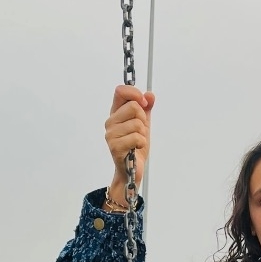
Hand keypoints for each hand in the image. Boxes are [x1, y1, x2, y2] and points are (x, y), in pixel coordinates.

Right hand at [104, 85, 155, 204]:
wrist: (133, 169)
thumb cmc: (136, 146)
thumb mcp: (144, 124)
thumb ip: (146, 108)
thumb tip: (150, 95)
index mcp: (116, 113)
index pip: (120, 91)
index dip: (135, 94)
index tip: (144, 103)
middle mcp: (110, 122)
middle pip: (133, 107)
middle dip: (143, 119)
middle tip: (141, 131)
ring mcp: (111, 135)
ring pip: (137, 123)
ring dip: (143, 134)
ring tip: (137, 142)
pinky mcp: (115, 147)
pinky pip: (136, 137)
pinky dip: (141, 143)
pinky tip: (137, 148)